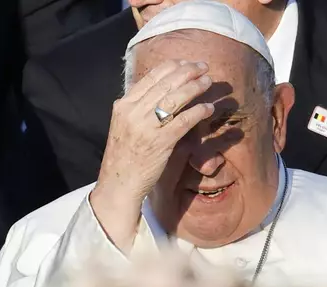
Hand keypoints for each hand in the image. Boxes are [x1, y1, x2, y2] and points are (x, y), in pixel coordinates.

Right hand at [90, 60, 214, 251]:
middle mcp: (133, 112)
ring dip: (195, 87)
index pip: (151, 77)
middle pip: (165, 83)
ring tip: (208, 82)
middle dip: (188, 72)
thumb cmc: (124, 156)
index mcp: (123, 105)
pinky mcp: (160, 143)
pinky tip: (208, 108)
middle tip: (204, 67)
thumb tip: (160, 92)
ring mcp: (146, 127)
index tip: (186, 63)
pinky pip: (183, 121)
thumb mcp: (124, 125)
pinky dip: (198, 112)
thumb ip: (138, 108)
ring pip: (175, 98)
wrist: (118, 183)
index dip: (172, 67)